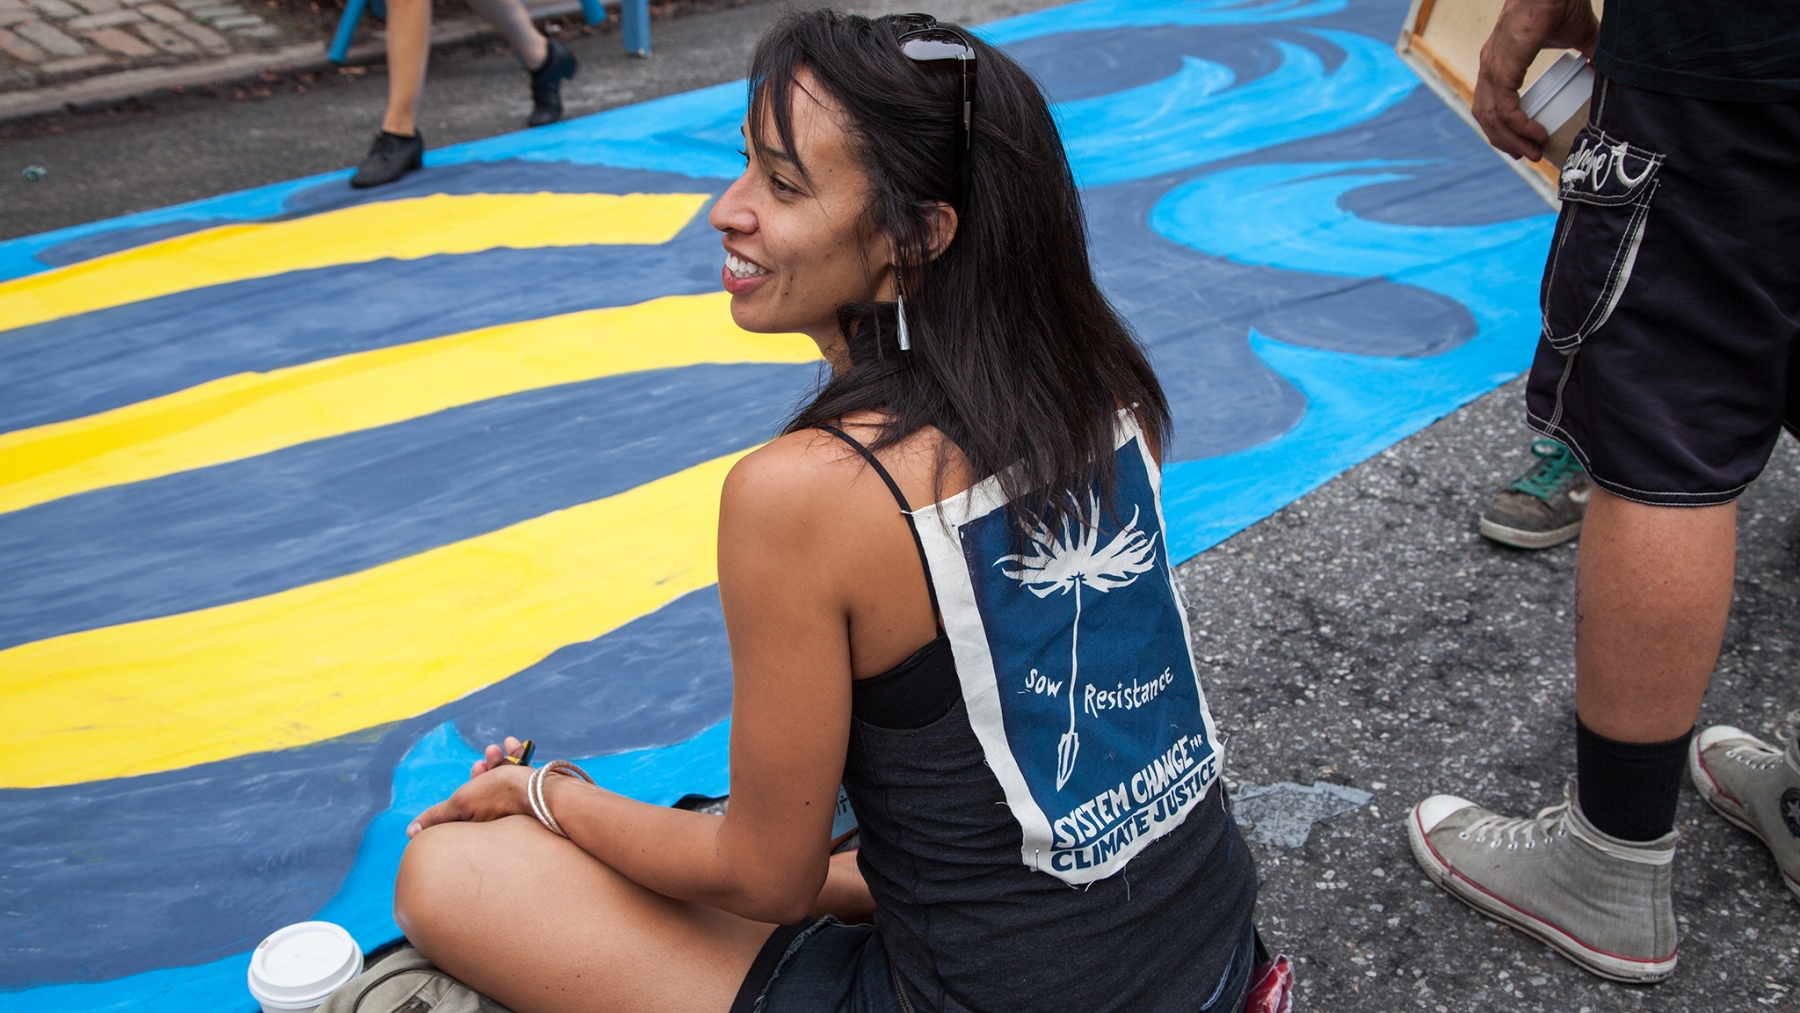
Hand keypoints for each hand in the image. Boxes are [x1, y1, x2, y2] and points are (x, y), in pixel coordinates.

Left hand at [407, 736, 530, 836]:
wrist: (540, 792)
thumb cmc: (496, 796)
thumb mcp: (458, 805)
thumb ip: (436, 817)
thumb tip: (410, 832)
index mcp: (484, 820)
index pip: (470, 805)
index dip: (470, 783)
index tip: (476, 767)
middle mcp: (502, 812)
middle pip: (489, 787)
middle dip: (486, 767)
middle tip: (486, 758)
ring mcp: (520, 801)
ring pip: (505, 776)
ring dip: (498, 758)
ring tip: (497, 747)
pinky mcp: (535, 790)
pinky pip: (523, 771)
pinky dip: (516, 754)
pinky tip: (511, 742)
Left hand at [1472, 0, 1599, 159]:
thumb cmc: (1563, 3)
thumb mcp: (1578, 35)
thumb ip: (1589, 52)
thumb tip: (1604, 69)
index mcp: (1501, 60)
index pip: (1490, 101)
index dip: (1502, 125)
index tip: (1522, 140)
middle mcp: (1490, 66)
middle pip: (1486, 115)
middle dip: (1503, 140)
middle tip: (1526, 155)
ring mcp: (1492, 67)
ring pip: (1492, 117)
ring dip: (1510, 140)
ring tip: (1532, 152)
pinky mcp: (1501, 68)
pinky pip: (1504, 108)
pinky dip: (1518, 126)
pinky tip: (1536, 134)